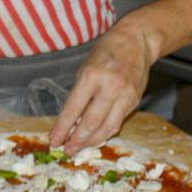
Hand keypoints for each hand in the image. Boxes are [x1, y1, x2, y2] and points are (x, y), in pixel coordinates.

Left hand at [48, 26, 154, 153]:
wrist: (137, 41)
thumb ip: (80, 93)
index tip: (54, 140)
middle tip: (67, 150)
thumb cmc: (106, 51)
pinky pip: (117, 122)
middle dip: (77, 140)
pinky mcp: (134, 101)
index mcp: (92, 76)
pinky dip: (105, 132)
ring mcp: (125, 96)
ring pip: (107, 128)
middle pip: (91, 123)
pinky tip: (95, 137)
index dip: (62, 128)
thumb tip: (71, 122)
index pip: (74, 109)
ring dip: (91, 141)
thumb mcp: (86, 67)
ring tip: (79, 148)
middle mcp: (110, 87)